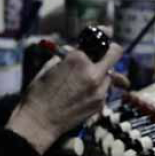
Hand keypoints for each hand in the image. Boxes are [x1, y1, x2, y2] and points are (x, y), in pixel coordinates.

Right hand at [7, 43, 122, 153]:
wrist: (39, 122)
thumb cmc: (40, 93)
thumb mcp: (51, 65)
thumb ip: (71, 54)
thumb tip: (82, 46)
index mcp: (78, 59)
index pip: (102, 40)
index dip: (103, 36)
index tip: (105, 33)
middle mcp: (93, 73)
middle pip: (115, 53)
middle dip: (109, 51)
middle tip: (101, 54)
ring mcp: (99, 90)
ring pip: (110, 74)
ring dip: (102, 73)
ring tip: (86, 79)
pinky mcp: (100, 104)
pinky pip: (105, 90)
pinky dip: (98, 88)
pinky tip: (83, 93)